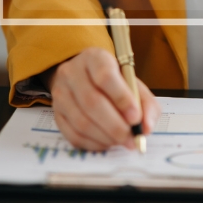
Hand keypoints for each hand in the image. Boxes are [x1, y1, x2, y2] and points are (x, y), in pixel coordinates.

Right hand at [47, 47, 161, 150]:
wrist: (85, 78)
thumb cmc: (115, 82)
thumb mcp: (134, 84)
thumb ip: (146, 104)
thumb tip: (146, 128)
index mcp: (95, 58)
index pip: (105, 76)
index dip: (121, 98)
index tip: (135, 117)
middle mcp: (73, 72)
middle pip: (91, 101)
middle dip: (114, 125)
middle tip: (130, 138)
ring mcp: (61, 93)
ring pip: (81, 121)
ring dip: (105, 137)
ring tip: (122, 141)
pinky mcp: (56, 114)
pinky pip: (72, 135)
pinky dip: (93, 143)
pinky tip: (107, 142)